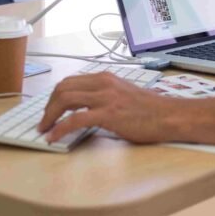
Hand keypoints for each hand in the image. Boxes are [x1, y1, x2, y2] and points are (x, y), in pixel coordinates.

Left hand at [37, 72, 174, 143]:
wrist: (170, 116)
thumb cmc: (152, 110)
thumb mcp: (124, 94)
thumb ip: (105, 96)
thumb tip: (87, 108)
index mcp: (106, 78)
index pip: (70, 81)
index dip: (55, 97)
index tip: (50, 110)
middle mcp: (103, 83)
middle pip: (63, 88)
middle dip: (48, 106)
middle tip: (44, 122)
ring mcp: (105, 97)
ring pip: (65, 99)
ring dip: (50, 116)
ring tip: (45, 129)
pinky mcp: (108, 114)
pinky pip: (75, 119)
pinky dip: (60, 129)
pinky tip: (54, 137)